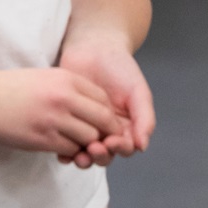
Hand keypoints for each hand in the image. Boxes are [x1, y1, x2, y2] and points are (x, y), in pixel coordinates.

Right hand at [0, 67, 122, 157]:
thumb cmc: (11, 88)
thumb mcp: (44, 77)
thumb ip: (69, 87)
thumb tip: (94, 105)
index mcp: (66, 78)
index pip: (103, 98)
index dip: (107, 112)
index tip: (103, 121)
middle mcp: (64, 97)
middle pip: (103, 118)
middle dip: (106, 131)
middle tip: (101, 138)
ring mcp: (54, 119)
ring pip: (89, 137)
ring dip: (88, 144)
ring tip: (80, 144)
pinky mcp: (42, 139)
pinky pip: (70, 149)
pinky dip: (71, 151)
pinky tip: (62, 148)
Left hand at [57, 38, 154, 168]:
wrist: (94, 48)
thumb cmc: (119, 67)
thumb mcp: (137, 90)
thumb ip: (144, 117)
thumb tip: (143, 146)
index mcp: (127, 125)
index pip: (126, 147)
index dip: (120, 148)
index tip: (111, 142)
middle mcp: (107, 131)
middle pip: (106, 156)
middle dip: (101, 156)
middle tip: (93, 148)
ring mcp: (87, 128)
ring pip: (86, 154)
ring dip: (84, 159)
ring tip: (79, 154)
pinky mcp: (69, 123)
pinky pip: (67, 144)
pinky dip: (65, 153)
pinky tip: (63, 153)